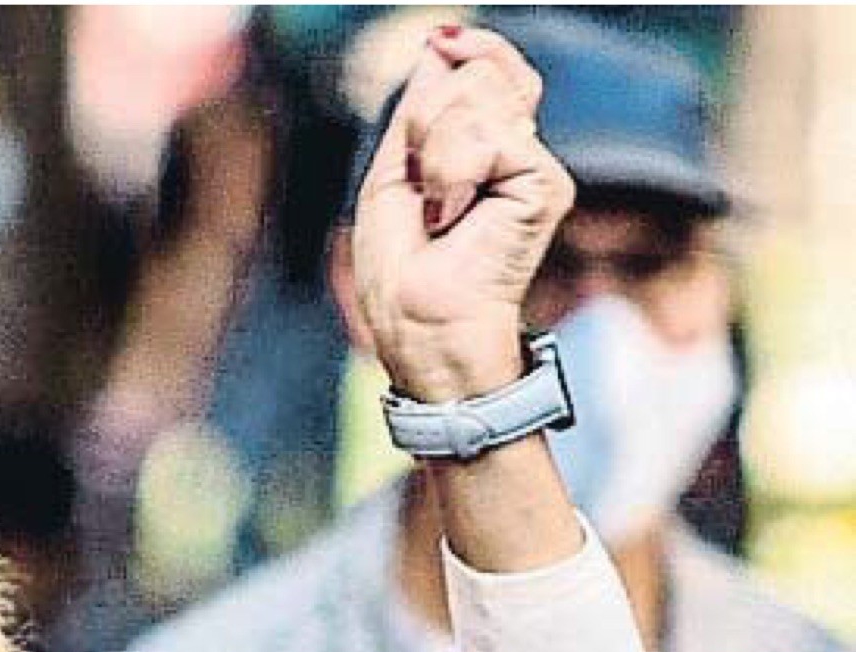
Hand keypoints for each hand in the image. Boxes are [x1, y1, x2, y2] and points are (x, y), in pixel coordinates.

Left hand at [352, 25, 575, 401]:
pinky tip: (453, 212)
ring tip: (437, 207)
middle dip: (429, 116)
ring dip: (436, 149)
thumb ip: (420, 110)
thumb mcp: (392, 175)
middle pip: (478, 74)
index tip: (440, 39)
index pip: (492, 69)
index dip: (471, 48)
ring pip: (480, 95)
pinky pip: (489, 135)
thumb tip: (442, 44)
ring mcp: (534, 164)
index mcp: (483, 148)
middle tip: (423, 182)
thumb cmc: (401, 269)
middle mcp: (517, 150)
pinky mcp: (547, 183)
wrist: (418, 324)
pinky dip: (452, 170)